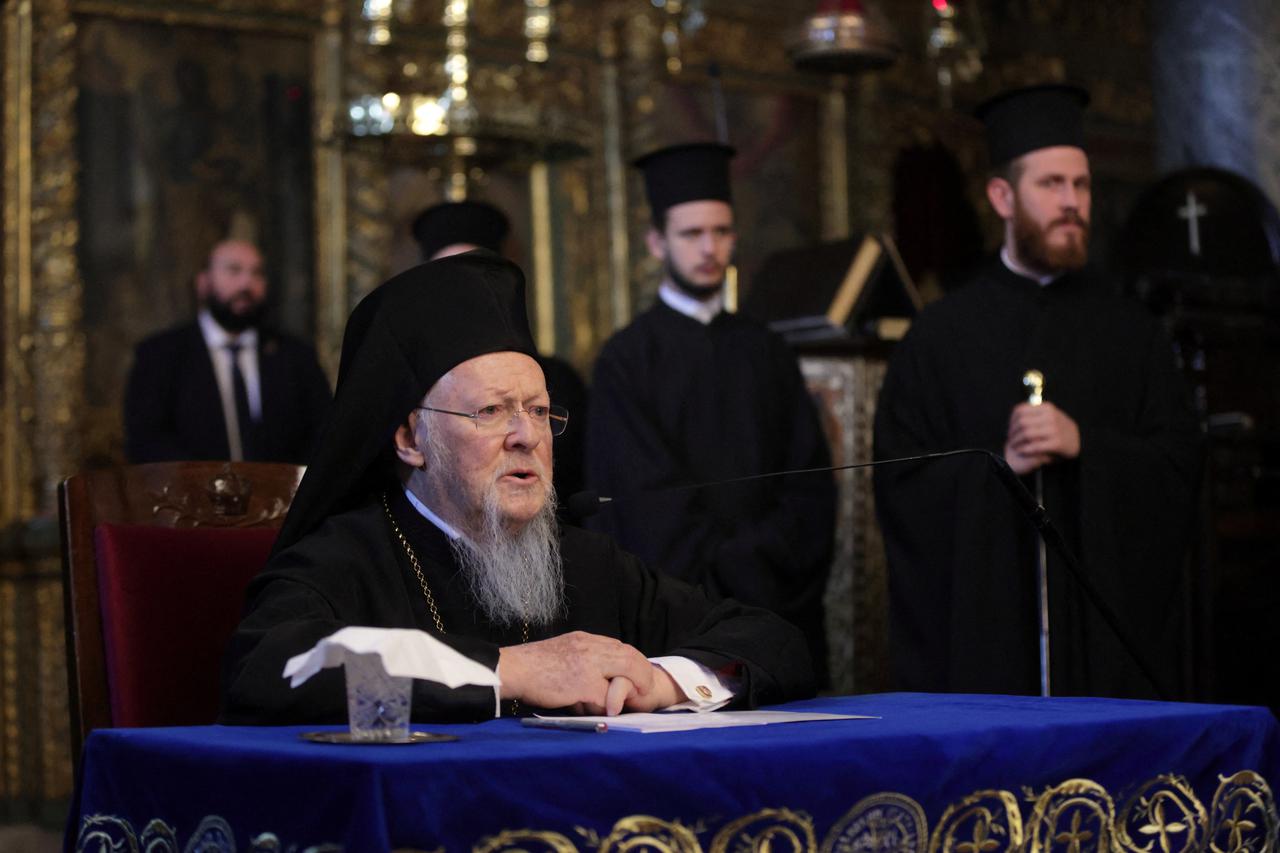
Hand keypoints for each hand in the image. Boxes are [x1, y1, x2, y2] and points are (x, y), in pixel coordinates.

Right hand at [498, 631, 672, 714]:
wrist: (512, 669)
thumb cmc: (533, 667)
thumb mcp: (563, 652)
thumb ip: (583, 659)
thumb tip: (599, 676)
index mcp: (585, 640)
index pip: (622, 647)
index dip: (635, 662)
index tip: (637, 676)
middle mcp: (590, 647)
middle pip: (630, 656)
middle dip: (642, 675)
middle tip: (644, 692)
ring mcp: (587, 664)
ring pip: (624, 674)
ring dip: (629, 690)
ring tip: (630, 702)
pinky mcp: (582, 683)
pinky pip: (607, 696)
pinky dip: (611, 705)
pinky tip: (608, 712)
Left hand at [1003, 402, 1079, 474]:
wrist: (1077, 442)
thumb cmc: (1058, 430)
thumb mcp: (1048, 417)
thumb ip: (1034, 415)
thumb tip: (1014, 416)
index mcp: (1046, 407)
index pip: (1020, 410)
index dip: (1011, 421)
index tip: (1009, 429)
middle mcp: (1051, 416)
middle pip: (1022, 422)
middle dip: (1012, 432)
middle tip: (1010, 440)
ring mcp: (1054, 429)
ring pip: (1026, 433)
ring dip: (1017, 442)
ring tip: (1014, 447)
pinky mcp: (1057, 443)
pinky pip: (1035, 446)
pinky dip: (1025, 449)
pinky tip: (1022, 452)